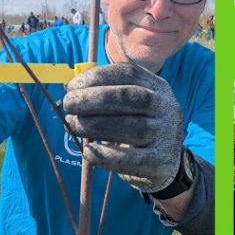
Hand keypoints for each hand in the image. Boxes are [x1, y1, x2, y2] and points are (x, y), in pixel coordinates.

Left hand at [63, 63, 184, 193]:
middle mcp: (165, 107)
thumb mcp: (133, 105)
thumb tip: (71, 90)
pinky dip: (106, 155)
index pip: (129, 73)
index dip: (97, 76)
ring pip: (133, 127)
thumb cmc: (138, 126)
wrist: (166, 162)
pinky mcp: (159, 161)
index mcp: (157, 86)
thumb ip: (108, 94)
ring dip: (95, 125)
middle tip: (69, 104)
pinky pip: (131, 159)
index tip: (71, 86)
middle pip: (132, 97)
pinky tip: (88, 152)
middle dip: (95, 98)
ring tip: (72, 125)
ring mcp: (165, 134)